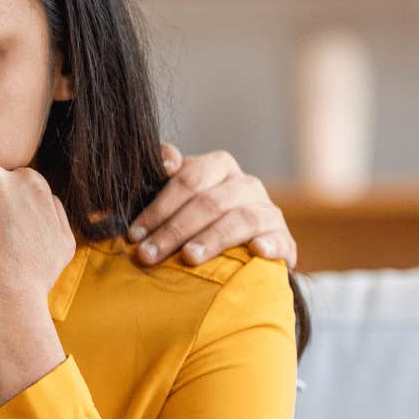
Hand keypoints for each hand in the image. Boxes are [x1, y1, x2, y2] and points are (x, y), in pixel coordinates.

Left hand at [128, 144, 297, 268]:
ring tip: (189, 258)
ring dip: (212, 239)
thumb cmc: (196, 218)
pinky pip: (279, 239)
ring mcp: (267, 210)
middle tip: (148, 255)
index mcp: (218, 167)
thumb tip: (165, 161)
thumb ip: (164, 174)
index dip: (159, 207)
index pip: (188, 180)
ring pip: (240, 219)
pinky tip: (256, 252)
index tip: (135, 234)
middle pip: (209, 202)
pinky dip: (269, 244)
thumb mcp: (175, 194)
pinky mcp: (283, 239)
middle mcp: (246, 184)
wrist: (241, 247)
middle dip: (174, 230)